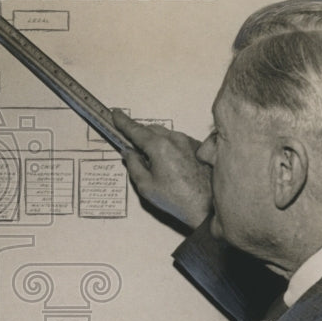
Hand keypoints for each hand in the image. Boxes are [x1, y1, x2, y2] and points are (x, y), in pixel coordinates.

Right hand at [111, 109, 212, 229]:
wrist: (206, 206)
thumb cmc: (176, 199)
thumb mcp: (146, 186)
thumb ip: (133, 165)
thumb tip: (128, 152)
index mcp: (159, 146)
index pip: (136, 130)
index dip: (123, 122)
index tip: (115, 114)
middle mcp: (175, 139)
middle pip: (150, 129)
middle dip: (139, 135)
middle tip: (131, 146)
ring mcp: (188, 141)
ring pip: (164, 134)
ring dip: (154, 141)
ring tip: (152, 161)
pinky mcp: (197, 147)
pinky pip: (177, 140)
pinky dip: (168, 146)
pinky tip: (168, 163)